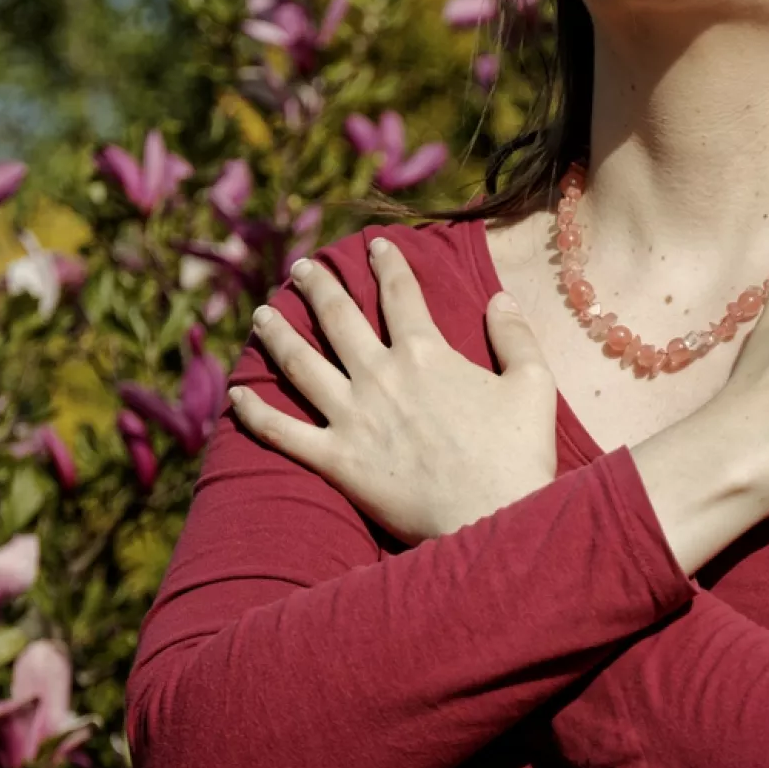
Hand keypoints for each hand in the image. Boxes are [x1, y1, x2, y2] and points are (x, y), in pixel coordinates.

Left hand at [229, 236, 558, 544]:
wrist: (491, 520)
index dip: (387, 264)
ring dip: (277, 334)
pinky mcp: (336, 461)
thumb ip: (516, 337)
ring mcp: (352, 418)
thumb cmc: (518, 458)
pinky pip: (282, 432)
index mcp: (426, 354)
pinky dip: (254, 412)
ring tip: (261, 315)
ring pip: (300, 363)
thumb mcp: (533, 386)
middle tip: (303, 268)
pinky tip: (234, 396)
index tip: (375, 246)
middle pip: (338, 319)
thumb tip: (500, 298)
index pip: (400, 294)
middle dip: (319, 286)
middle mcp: (380, 377)